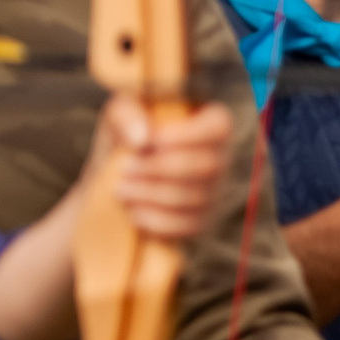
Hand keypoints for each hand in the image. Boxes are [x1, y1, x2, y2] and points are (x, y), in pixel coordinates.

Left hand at [98, 95, 232, 239]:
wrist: (117, 175)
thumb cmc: (126, 133)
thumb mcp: (120, 113)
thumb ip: (127, 115)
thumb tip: (142, 140)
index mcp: (212, 124)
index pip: (219, 129)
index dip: (186, 137)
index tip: (148, 142)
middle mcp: (222, 158)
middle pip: (207, 167)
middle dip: (160, 169)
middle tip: (125, 168)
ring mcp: (215, 192)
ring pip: (195, 198)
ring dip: (151, 194)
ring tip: (120, 188)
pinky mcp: (202, 221)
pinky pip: (187, 226)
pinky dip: (156, 220)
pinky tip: (132, 210)